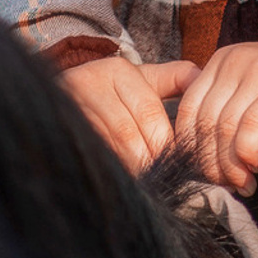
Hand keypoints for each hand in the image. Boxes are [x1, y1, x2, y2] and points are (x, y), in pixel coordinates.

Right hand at [59, 55, 200, 173]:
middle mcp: (90, 83)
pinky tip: (121, 183)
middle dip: (149, 161)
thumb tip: (202, 76)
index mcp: (117, 71)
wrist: (54, 97)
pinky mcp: (57, 130)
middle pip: (129, 134)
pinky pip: (90, 156)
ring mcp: (69, 107)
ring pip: (109, 148)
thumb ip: (175, 78)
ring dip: (130, 170)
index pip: (150, 113)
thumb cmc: (111, 92)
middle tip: (165, 181)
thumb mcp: (142, 79)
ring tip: (147, 185)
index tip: (180, 163)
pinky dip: (109, 171)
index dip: (166, 143)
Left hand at [171, 39, 257, 192]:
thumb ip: (227, 107)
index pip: (187, 110)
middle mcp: (234, 62)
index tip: (203, 173)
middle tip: (225, 185)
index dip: (190, 148)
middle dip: (210, 162)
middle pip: (204, 122)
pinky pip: (252, 126)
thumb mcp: (251, 85)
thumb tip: (204, 157)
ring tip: (243, 182)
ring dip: (230, 164)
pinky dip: (248, 152)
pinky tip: (257, 164)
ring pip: (226, 127)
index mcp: (221, 62)